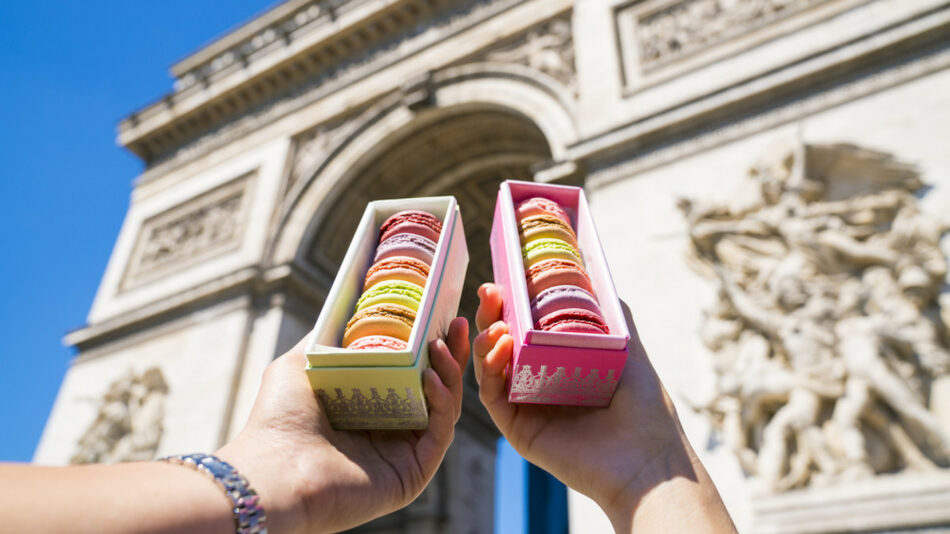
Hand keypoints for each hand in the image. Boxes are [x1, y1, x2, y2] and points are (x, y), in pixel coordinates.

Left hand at [217, 317, 469, 533]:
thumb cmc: (278, 421)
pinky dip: (443, 402)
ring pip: (444, 409)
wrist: (274, 471)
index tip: (440, 313)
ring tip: (442, 344)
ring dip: (450, 373)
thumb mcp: (301, 364)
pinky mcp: (413, 473)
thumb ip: (328, 337)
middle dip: (451, 354)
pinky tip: (430, 376)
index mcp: (366, 408)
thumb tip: (345, 307)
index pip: (409, 372)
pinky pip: (440, 433)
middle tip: (460, 323)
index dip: (427, 344)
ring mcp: (402, 454)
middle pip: (435, 388)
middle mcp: (388, 432)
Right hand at [473, 284, 734, 531]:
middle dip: (492, 316)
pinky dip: (490, 370)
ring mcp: (527, 409)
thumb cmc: (646, 412)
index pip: (526, 331)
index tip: (507, 279)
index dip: (513, 305)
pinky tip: (501, 346)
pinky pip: (493, 396)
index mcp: (560, 368)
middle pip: (501, 346)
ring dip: (487, 340)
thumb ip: (612, 317)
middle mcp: (538, 387)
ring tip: (497, 323)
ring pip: (490, 370)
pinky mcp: (518, 431)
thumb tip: (598, 279)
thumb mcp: (629, 351)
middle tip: (491, 291)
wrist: (649, 462)